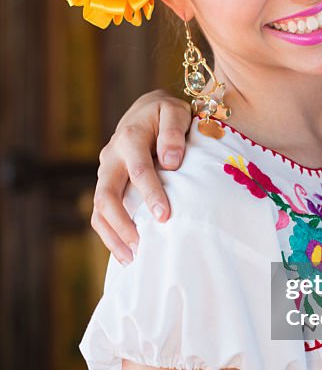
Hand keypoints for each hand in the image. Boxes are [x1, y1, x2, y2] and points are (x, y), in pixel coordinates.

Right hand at [91, 90, 191, 262]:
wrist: (147, 112)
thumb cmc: (167, 114)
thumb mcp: (176, 111)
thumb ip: (173, 131)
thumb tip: (171, 161)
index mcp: (129, 137)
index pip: (139, 169)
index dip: (151, 194)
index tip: (164, 216)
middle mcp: (111, 156)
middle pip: (106, 194)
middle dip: (123, 222)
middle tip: (142, 245)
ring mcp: (105, 172)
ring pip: (98, 209)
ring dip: (113, 235)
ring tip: (133, 258)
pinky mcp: (106, 185)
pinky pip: (100, 214)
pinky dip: (109, 235)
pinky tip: (126, 254)